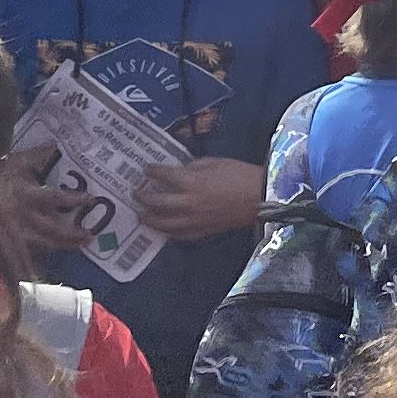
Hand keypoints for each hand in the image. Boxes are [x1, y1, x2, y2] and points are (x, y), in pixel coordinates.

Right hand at [0, 143, 94, 251]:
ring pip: (41, 244)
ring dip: (61, 246)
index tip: (91, 199)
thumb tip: (53, 147)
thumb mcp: (15, 161)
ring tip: (80, 245)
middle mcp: (21, 216)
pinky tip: (51, 259)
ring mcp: (12, 233)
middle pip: (52, 229)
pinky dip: (39, 258)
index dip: (74, 199)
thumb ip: (36, 155)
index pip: (54, 198)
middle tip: (90, 236)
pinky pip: (25, 255)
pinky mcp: (3, 245)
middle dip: (71, 235)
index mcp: (24, 194)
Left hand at [130, 157, 268, 237]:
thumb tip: (180, 171)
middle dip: (143, 197)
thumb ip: (193, 167)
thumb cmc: (240, 175)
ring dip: (149, 219)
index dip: (152, 171)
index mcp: (191, 182)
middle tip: (136, 193)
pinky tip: (163, 229)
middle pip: (157, 202)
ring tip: (141, 214)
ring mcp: (193, 221)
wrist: (260, 198)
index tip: (146, 169)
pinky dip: (168, 232)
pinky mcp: (202, 232)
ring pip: (163, 224)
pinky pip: (179, 235)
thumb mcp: (215, 162)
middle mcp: (187, 204)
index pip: (163, 176)